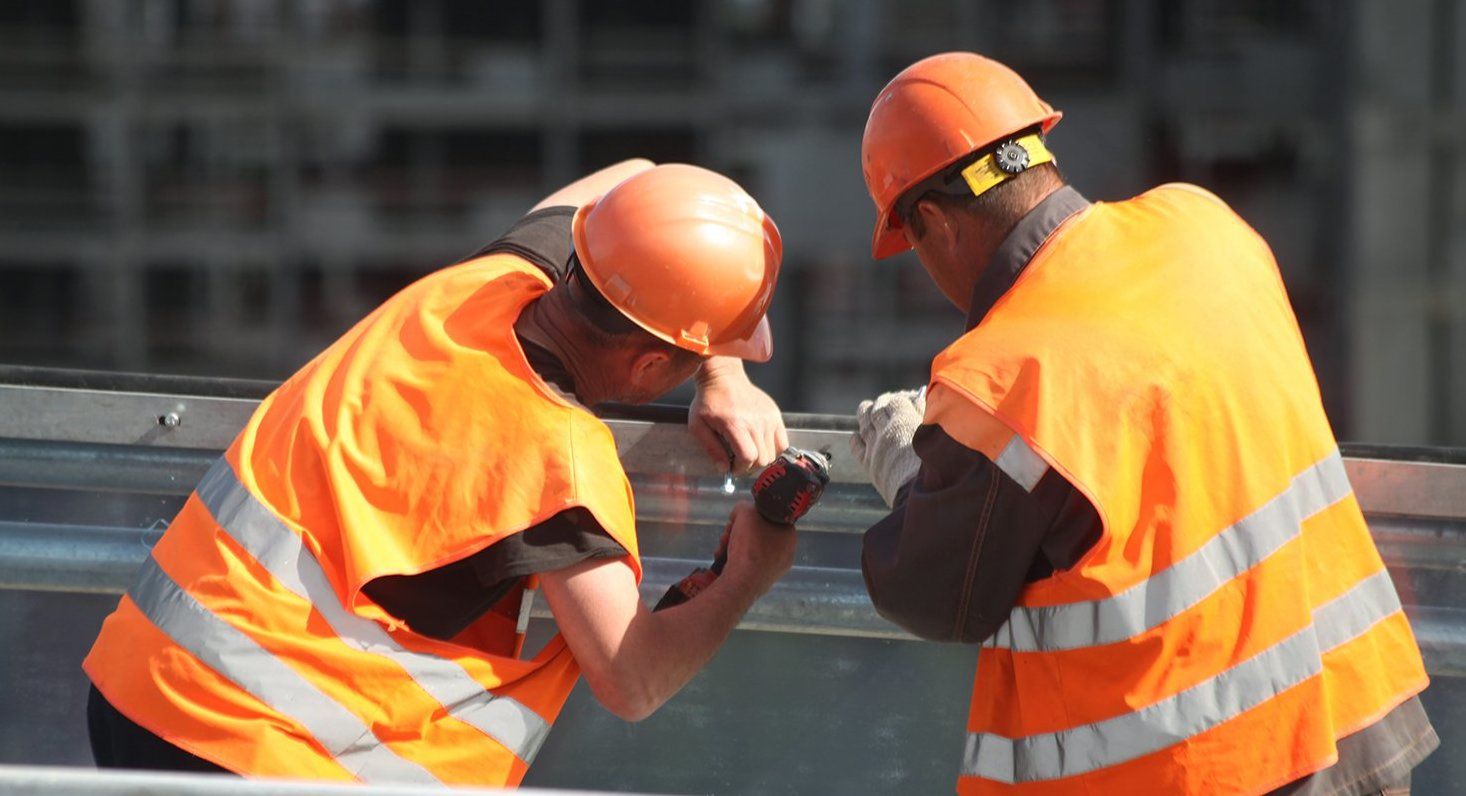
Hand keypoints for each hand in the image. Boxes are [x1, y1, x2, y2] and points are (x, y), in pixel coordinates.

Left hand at [690, 357, 789, 473]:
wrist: (724, 377)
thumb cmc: (709, 401)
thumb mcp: (698, 426)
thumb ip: (711, 449)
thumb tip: (724, 468)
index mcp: (736, 424)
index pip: (748, 457)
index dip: (740, 468)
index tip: (732, 467)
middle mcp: (756, 421)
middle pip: (763, 459)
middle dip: (749, 466)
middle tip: (738, 461)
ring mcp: (768, 418)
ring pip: (773, 453)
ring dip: (761, 458)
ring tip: (748, 452)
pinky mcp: (775, 414)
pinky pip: (782, 442)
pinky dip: (773, 449)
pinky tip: (759, 445)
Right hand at [718, 502, 795, 595]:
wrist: (743, 581)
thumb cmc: (749, 544)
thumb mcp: (745, 512)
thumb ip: (743, 507)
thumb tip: (739, 514)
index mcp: (790, 534)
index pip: (768, 519)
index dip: (749, 516)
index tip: (738, 520)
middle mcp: (787, 553)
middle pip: (756, 534)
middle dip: (737, 532)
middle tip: (728, 534)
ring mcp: (775, 569)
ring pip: (750, 549)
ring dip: (732, 545)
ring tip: (722, 549)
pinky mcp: (762, 581)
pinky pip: (747, 564)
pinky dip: (734, 560)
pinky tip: (724, 560)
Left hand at [851, 388, 925, 506]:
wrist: (923, 496)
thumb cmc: (937, 465)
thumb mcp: (935, 435)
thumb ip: (927, 416)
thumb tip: (920, 401)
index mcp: (904, 420)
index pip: (897, 401)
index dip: (902, 399)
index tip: (909, 399)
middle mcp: (885, 431)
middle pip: (878, 408)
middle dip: (883, 403)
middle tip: (890, 402)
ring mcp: (874, 447)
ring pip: (864, 423)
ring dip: (867, 414)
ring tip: (871, 410)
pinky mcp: (868, 464)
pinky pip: (856, 445)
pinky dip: (857, 437)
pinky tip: (859, 435)